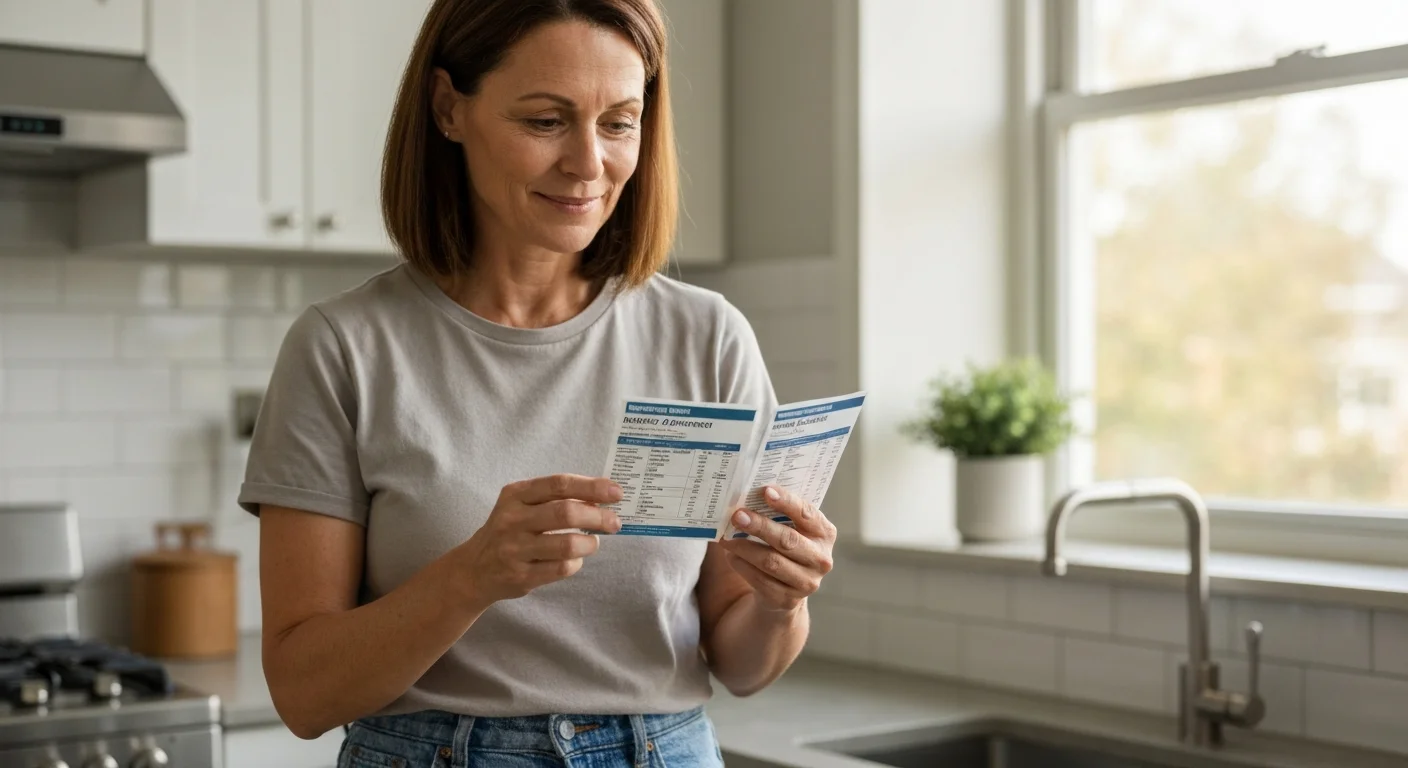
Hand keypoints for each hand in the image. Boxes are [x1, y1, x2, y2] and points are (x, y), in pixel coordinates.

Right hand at [452, 474, 622, 605]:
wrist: (474, 569)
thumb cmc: (509, 531)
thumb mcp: (521, 505)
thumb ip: (555, 498)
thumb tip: (602, 497)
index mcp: (515, 494)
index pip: (559, 484)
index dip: (591, 487)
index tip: (616, 493)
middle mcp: (512, 519)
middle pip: (565, 513)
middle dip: (597, 517)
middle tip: (614, 522)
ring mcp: (514, 549)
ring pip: (566, 544)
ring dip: (589, 544)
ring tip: (594, 542)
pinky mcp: (520, 576)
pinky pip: (561, 569)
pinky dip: (575, 563)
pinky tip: (575, 559)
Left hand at [719, 486, 835, 612]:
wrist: (788, 587)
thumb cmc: (786, 545)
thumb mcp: (791, 528)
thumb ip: (778, 513)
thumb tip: (746, 496)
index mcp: (825, 533)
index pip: (806, 514)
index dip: (787, 502)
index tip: (765, 491)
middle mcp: (821, 559)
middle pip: (787, 540)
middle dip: (760, 526)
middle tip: (737, 516)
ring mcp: (807, 582)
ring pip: (771, 562)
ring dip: (745, 547)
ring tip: (726, 537)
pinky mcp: (788, 600)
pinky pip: (761, 580)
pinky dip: (742, 566)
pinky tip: (731, 555)